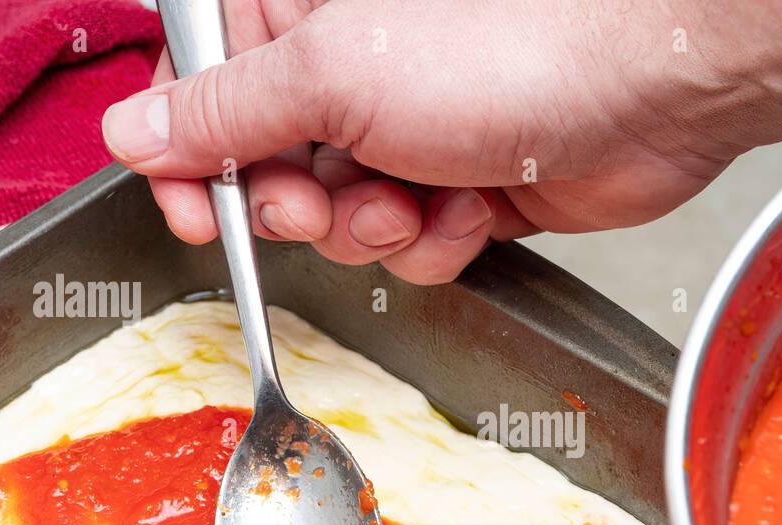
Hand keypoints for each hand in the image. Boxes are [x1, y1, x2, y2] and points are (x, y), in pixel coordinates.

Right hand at [103, 0, 741, 283]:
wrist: (648, 88)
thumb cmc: (510, 45)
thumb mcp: (333, 75)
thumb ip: (227, 113)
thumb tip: (133, 132)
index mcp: (305, 20)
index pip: (208, 98)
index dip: (195, 164)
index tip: (197, 211)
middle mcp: (357, 75)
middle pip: (274, 172)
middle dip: (301, 205)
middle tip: (326, 200)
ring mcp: (413, 134)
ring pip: (346, 222)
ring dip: (378, 228)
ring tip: (421, 197)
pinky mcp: (464, 186)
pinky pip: (414, 245)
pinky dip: (440, 241)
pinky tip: (475, 207)